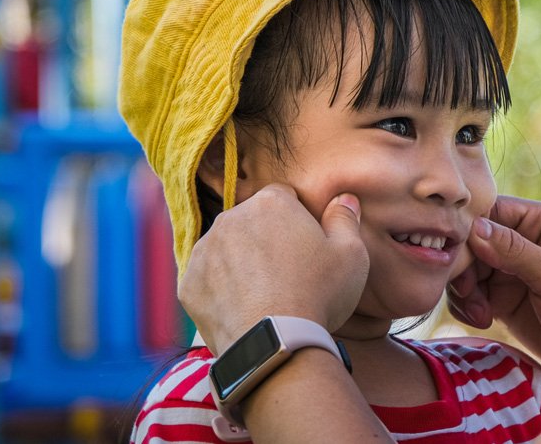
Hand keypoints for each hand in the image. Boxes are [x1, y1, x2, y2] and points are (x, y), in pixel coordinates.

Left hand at [178, 184, 369, 352]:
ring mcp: (204, 251)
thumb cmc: (318, 294)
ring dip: (240, 261)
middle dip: (266, 237)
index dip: (297, 218)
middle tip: (287, 271)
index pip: (283, 196)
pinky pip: (207, 278)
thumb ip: (345, 219)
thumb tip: (344, 199)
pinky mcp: (188, 284)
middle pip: (251, 220)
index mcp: (270, 203)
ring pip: (226, 248)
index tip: (306, 244)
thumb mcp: (351, 255)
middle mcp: (231, 218)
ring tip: (264, 293)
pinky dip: (221, 288)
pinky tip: (243, 307)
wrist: (274, 344)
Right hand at [448, 196, 540, 380]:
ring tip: (481, 314)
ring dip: (465, 291)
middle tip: (468, 293)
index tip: (459, 257)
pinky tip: (483, 320)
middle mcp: (523, 240)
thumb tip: (475, 228)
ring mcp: (510, 269)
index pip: (491, 212)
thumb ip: (514, 251)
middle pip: (472, 241)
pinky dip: (468, 306)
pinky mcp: (502, 297)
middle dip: (465, 268)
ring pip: (467, 269)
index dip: (469, 232)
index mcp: (540, 221)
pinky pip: (470, 294)